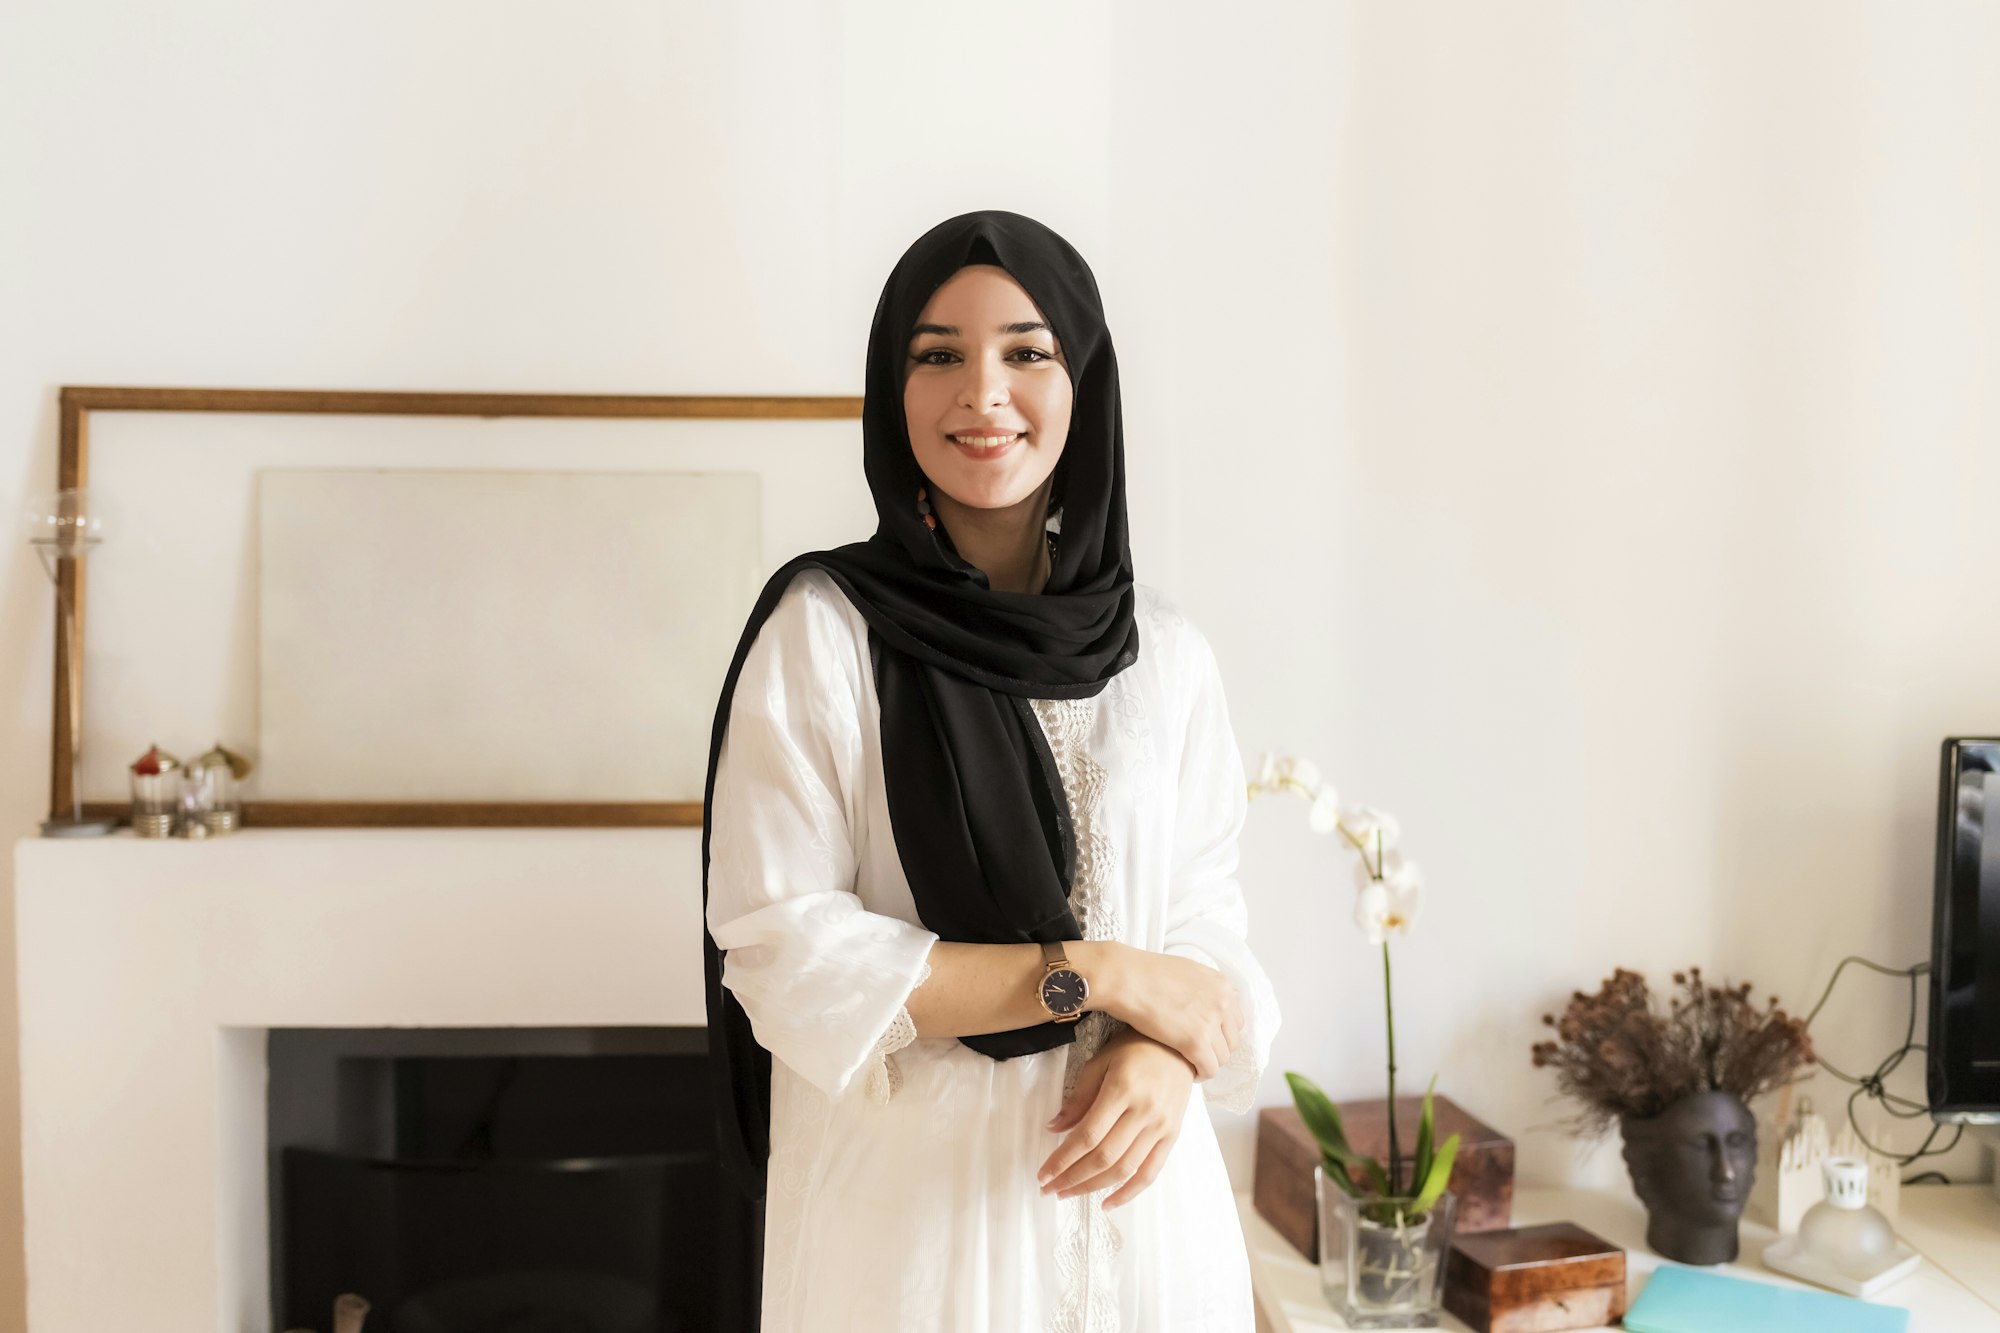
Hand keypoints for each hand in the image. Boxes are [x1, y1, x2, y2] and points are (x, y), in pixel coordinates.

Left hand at [1037, 1028, 1194, 1209]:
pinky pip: (1150, 1173)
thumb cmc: (1137, 1047)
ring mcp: (1160, 1127)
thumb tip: (1054, 1128)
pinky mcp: (1171, 1136)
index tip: (1043, 1174)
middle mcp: (1143, 1112)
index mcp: (1122, 1089)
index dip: (1062, 1159)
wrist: (1181, 1047)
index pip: (1087, 1136)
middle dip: (1072, 1177)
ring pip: (1124, 1169)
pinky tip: (1107, 1203)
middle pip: (1103, 1157)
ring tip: (1069, 1193)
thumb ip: (1079, 1097)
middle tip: (1050, 1188)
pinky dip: (1129, 1193)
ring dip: (1093, 1187)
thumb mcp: (1101, 1061)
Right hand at [1082, 943, 1243, 1080]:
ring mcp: (1211, 1022)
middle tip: (1198, 1054)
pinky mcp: (1196, 1041)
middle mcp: (1222, 1002)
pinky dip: (1200, 1074)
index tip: (1207, 1039)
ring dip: (1208, 1062)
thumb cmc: (1145, 973)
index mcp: (1221, 985)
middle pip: (1232, 1040)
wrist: (1126, 978)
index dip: (1220, 1033)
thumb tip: (1206, 1002)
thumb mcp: (1186, 971)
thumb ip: (1204, 988)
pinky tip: (1188, 1072)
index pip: (1235, 1020)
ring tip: (1191, 1064)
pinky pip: (1210, 1068)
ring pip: (1222, 1057)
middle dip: (1216, 1049)